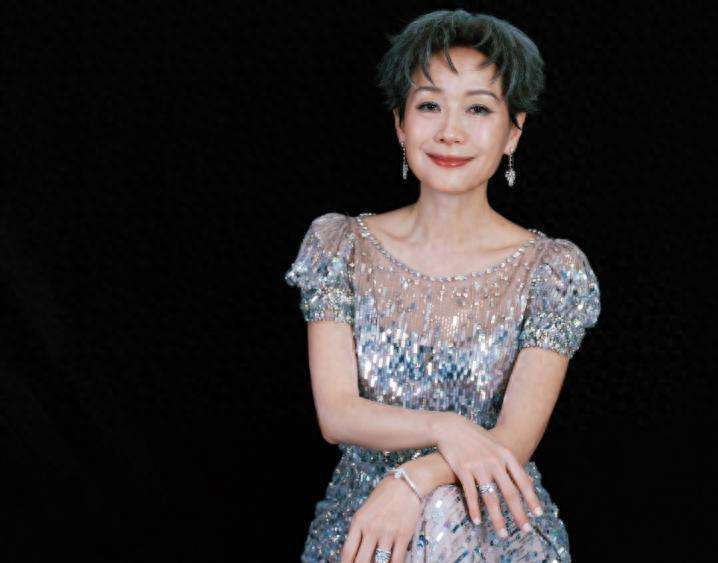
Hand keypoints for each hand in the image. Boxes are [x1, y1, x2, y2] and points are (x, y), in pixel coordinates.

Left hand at [340, 467, 422, 562]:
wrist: (407, 482)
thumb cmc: (385, 493)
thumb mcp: (366, 509)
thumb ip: (361, 528)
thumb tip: (359, 550)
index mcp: (359, 521)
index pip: (348, 551)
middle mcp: (371, 528)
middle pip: (361, 561)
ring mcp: (388, 533)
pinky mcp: (404, 535)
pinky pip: (397, 560)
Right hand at [432, 412, 542, 536]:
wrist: (450, 427)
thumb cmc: (475, 438)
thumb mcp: (497, 446)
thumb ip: (511, 464)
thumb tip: (529, 481)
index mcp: (505, 455)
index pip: (523, 481)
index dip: (532, 499)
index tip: (538, 514)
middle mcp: (494, 461)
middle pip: (510, 493)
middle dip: (519, 514)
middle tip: (526, 530)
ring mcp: (478, 465)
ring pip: (491, 498)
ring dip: (498, 518)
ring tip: (503, 534)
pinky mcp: (462, 469)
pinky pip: (471, 494)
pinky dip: (474, 509)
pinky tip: (477, 521)